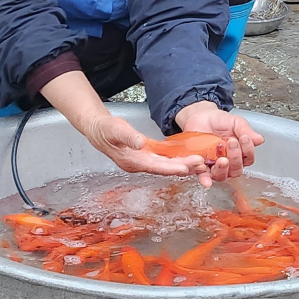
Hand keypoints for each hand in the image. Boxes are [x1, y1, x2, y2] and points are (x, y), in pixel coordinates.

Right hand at [84, 113, 209, 180]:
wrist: (98, 130)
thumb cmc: (105, 130)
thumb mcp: (115, 130)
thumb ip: (128, 136)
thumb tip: (140, 142)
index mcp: (131, 161)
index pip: (155, 166)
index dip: (170, 167)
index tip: (185, 167)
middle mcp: (139, 164)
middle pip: (164, 168)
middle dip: (182, 167)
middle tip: (200, 164)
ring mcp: (142, 161)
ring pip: (165, 166)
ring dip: (182, 165)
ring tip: (199, 164)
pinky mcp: (146, 156)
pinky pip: (163, 160)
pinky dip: (175, 160)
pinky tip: (187, 158)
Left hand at [175, 100, 264, 185]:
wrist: (201, 116)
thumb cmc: (219, 121)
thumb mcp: (235, 122)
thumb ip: (245, 130)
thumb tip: (259, 140)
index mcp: (240, 152)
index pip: (248, 158)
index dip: (248, 150)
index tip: (245, 138)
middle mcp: (229, 162)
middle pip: (236, 170)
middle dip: (236, 158)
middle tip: (232, 143)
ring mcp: (215, 165)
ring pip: (222, 175)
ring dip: (223, 169)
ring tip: (222, 159)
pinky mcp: (201, 166)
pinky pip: (204, 176)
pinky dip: (205, 179)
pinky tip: (207, 179)